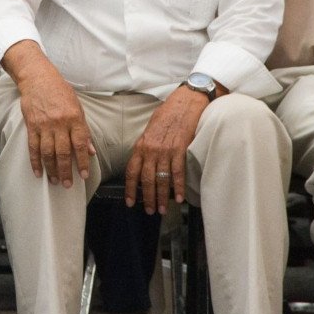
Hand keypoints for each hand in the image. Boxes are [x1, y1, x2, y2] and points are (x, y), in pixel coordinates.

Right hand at [17, 65, 95, 187]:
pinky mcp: (31, 126)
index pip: (80, 145)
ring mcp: (44, 125)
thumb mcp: (78, 107)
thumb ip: (84, 129)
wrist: (38, 78)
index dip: (83, 162)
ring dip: (52, 169)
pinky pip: (33, 147)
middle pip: (63, 152)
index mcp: (75, 118)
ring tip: (55, 181)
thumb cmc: (60, 91)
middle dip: (66, 171)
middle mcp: (60, 123)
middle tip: (68, 184)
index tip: (84, 175)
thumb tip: (91, 150)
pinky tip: (38, 172)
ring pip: (48, 153)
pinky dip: (35, 161)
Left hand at [124, 87, 204, 214]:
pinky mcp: (180, 150)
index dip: (130, 189)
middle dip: (147, 198)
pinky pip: (177, 173)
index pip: (131, 171)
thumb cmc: (167, 114)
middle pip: (146, 180)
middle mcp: (151, 150)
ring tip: (162, 209)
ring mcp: (165, 150)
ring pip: (161, 179)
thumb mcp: (150, 129)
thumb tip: (144, 162)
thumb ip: (146, 147)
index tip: (130, 202)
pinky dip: (178, 187)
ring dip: (161, 197)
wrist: (184, 102)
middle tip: (149, 211)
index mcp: (141, 145)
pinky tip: (179, 198)